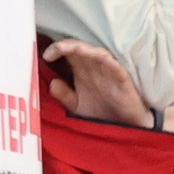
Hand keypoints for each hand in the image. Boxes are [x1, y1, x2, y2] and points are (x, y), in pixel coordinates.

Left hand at [41, 35, 155, 127]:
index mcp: (82, 71)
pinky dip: (102, 57)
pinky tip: (92, 55)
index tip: (45, 56)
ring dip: (80, 48)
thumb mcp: (77, 107)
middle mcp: (94, 67)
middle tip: (53, 50)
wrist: (127, 128)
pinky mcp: (122, 78)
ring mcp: (109, 71)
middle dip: (66, 45)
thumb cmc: (104, 113)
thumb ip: (64, 96)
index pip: (68, 52)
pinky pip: (113, 63)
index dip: (56, 49)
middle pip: (79, 47)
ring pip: (94, 51)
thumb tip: (51, 83)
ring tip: (66, 49)